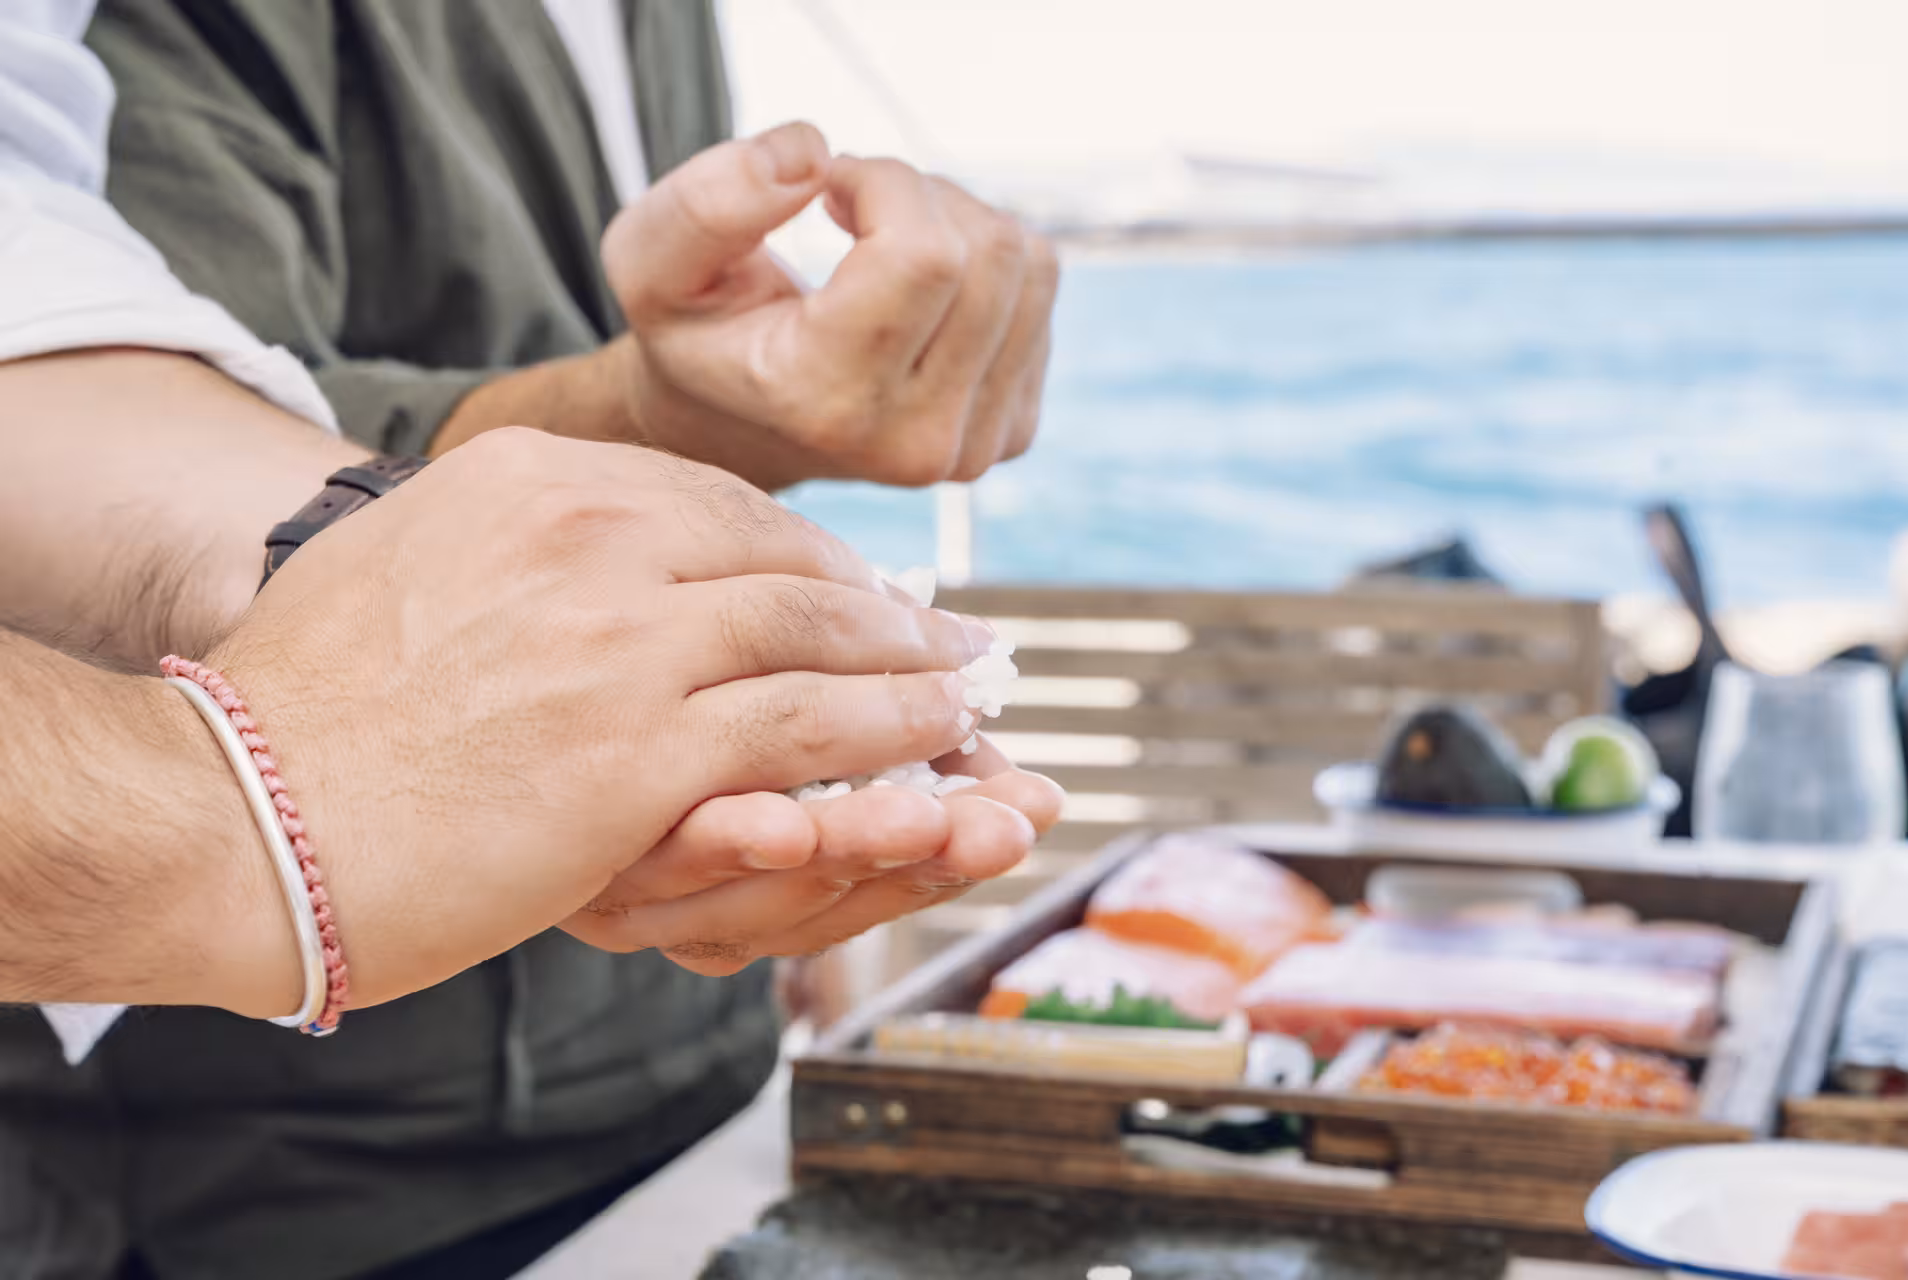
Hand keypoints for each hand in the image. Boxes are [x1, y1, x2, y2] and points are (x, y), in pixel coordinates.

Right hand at [201, 427, 1008, 1016]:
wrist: (231, 812)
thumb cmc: (308, 713)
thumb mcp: (410, 565)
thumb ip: (519, 548)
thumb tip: (589, 554)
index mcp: (535, 482)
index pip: (716, 501)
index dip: (806, 552)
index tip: (853, 587)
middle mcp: (591, 536)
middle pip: (784, 557)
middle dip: (880, 602)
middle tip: (943, 635)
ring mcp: (623, 638)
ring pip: (819, 635)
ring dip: (911, 667)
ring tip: (964, 690)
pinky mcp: (642, 748)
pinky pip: (811, 727)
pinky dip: (893, 732)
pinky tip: (939, 742)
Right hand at [600, 122, 1059, 490]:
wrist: (740, 422)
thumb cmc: (699, 329)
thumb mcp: (652, 259)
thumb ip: (707, 202)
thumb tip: (813, 158)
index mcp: (828, 403)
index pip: (925, 254)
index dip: (884, 185)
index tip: (829, 191)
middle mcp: (913, 443)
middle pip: (990, 253)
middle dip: (921, 197)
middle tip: (853, 212)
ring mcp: (974, 447)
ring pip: (1029, 264)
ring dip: (958, 222)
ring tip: (884, 246)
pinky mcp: (1013, 433)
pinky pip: (1041, 294)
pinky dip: (985, 264)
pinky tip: (919, 291)